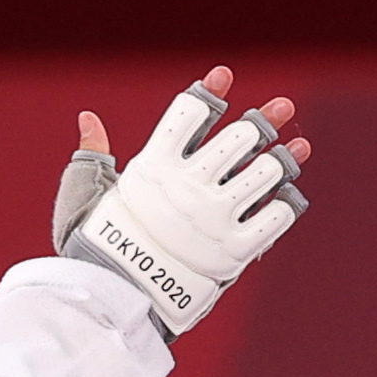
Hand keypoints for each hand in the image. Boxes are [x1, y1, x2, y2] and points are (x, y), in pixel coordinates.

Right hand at [57, 68, 310, 331]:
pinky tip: (290, 197)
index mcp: (153, 166)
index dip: (209, 91)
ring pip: (265, 173)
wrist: (116, 302)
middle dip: (261, 122)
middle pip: (238, 137)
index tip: (224, 74)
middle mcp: (188, 186)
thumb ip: (93, 154)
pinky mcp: (235, 252)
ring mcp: (215, 218)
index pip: (187, 113)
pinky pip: (276, 219)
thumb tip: (87, 117)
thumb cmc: (98, 247)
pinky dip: (287, 205)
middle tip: (278, 112)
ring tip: (289, 153)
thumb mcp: (86, 195)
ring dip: (281, 161)